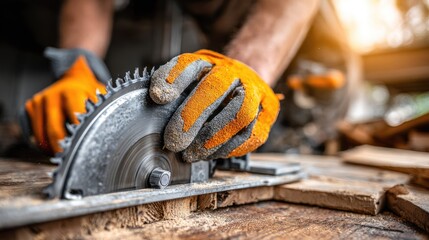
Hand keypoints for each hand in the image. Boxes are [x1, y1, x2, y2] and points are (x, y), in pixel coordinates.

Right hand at [25, 56, 105, 153]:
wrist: (73, 78)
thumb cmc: (89, 93)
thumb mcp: (99, 98)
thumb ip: (102, 112)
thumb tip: (113, 135)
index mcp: (72, 93)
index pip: (73, 120)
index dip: (79, 137)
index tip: (85, 150)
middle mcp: (52, 96)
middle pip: (54, 132)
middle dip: (63, 149)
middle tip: (72, 160)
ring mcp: (39, 101)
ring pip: (41, 136)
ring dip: (52, 150)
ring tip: (66, 156)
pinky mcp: (31, 106)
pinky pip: (34, 134)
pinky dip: (44, 144)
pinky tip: (56, 146)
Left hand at [150, 50, 279, 161]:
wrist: (249, 81)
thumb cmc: (213, 84)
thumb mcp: (192, 78)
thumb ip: (175, 87)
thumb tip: (158, 100)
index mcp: (211, 61)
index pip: (190, 64)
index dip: (174, 78)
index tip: (158, 97)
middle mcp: (236, 72)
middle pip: (216, 89)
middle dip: (192, 116)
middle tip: (174, 141)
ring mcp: (257, 91)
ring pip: (240, 115)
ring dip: (213, 139)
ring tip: (192, 154)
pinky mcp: (269, 113)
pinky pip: (251, 136)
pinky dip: (228, 149)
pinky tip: (211, 154)